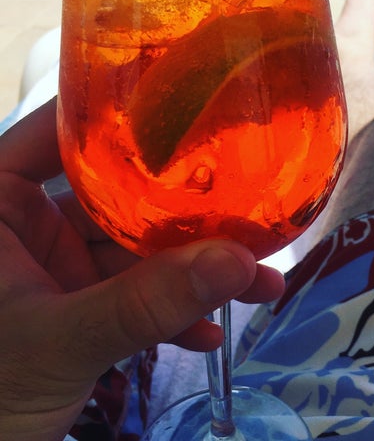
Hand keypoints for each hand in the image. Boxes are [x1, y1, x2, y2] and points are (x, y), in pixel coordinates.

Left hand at [0, 98, 284, 440]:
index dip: (118, 121)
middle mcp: (29, 228)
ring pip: (137, 255)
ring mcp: (59, 269)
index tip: (187, 115)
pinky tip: (212, 333)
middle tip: (247, 214)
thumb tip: (236, 260)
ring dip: (195, 273)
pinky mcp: (81, 307)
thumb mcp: (57, 341)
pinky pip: (135, 298)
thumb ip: (143, 302)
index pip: (56, 136)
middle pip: (118, 200)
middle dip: (184, 217)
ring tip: (259, 282)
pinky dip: (174, 315)